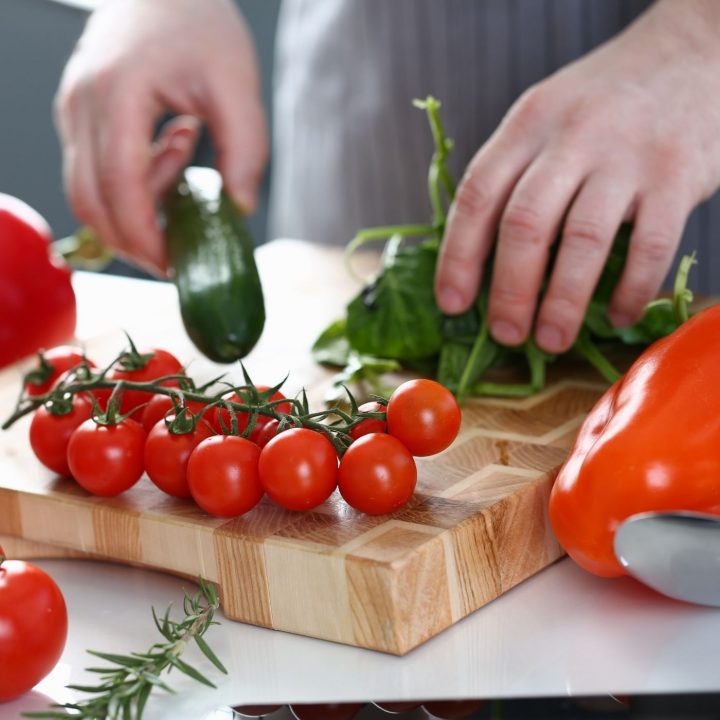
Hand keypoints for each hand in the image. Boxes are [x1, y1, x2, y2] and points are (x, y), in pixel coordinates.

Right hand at [54, 0, 266, 274]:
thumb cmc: (199, 23)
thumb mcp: (237, 85)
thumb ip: (245, 150)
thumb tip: (240, 208)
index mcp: (117, 94)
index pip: (119, 188)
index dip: (144, 237)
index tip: (174, 264)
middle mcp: (82, 104)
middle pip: (91, 202)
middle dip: (134, 240)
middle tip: (179, 251)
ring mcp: (73, 109)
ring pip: (87, 192)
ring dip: (135, 207)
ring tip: (183, 160)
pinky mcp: (79, 115)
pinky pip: (93, 172)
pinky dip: (130, 184)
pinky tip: (169, 145)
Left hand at [436, 0, 719, 352]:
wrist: (692, 53)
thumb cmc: (605, 102)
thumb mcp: (546, 116)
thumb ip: (514, 174)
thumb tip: (477, 260)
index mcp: (527, 124)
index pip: (477, 196)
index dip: (458, 257)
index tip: (451, 304)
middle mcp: (572, 136)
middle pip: (525, 225)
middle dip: (510, 291)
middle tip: (506, 335)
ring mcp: (626, 155)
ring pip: (582, 242)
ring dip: (563, 302)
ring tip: (551, 340)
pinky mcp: (677, 174)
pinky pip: (649, 246)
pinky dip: (630, 290)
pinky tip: (619, 316)